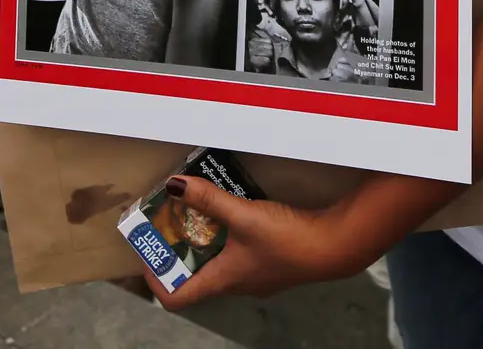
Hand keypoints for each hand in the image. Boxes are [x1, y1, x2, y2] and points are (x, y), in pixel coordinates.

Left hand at [141, 175, 371, 309]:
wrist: (336, 246)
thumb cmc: (288, 240)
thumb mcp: (243, 215)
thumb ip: (209, 199)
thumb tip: (173, 185)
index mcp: (222, 281)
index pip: (176, 298)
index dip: (155, 279)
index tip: (147, 252)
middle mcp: (235, 283)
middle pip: (194, 274)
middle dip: (178, 248)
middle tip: (169, 219)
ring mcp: (254, 273)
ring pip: (217, 260)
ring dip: (203, 237)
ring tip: (196, 208)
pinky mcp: (270, 259)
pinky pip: (237, 250)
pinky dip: (226, 232)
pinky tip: (232, 208)